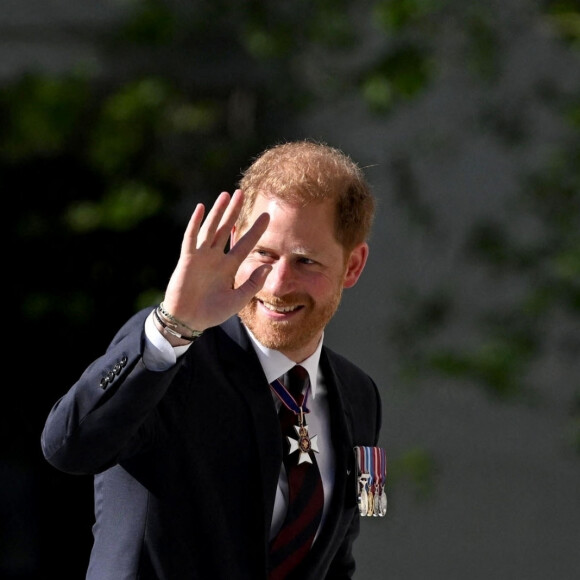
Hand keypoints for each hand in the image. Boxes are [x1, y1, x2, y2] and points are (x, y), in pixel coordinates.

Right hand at [161, 189, 269, 332]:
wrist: (188, 320)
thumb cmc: (212, 312)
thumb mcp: (238, 300)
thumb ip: (253, 284)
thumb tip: (269, 266)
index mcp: (228, 267)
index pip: (244, 244)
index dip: (255, 230)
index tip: (267, 216)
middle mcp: (216, 258)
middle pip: (226, 229)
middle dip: (234, 212)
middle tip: (242, 193)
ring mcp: (201, 257)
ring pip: (211, 228)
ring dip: (218, 212)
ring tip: (226, 195)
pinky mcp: (187, 259)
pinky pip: (191, 238)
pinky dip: (195, 223)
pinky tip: (201, 208)